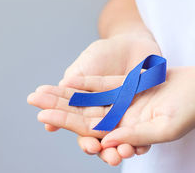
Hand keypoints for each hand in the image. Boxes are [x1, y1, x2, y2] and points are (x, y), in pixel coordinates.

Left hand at [28, 66, 194, 159]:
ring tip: (42, 89)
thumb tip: (106, 141)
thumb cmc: (191, 111)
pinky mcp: (127, 86)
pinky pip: (102, 85)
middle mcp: (121, 119)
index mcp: (126, 132)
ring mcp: (122, 102)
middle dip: (57, 107)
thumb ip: (136, 136)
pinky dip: (84, 83)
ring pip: (87, 100)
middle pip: (82, 114)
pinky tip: (67, 80)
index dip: (66, 122)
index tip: (43, 116)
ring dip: (65, 95)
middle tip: (32, 98)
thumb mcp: (165, 127)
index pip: (89, 130)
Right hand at [40, 32, 160, 164]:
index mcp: (88, 108)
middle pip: (100, 137)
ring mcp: (126, 116)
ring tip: (119, 154)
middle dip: (99, 148)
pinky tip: (140, 147)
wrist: (130, 41)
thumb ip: (69, 91)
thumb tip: (48, 115)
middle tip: (95, 149)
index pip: (79, 125)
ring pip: (121, 139)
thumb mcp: (83, 69)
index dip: (78, 134)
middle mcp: (106, 116)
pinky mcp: (145, 114)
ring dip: (119, 149)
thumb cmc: (103, 54)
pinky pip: (146, 131)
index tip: (86, 143)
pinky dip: (142, 141)